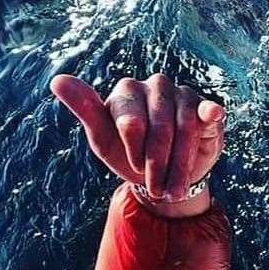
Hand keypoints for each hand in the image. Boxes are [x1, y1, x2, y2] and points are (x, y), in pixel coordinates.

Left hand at [50, 73, 224, 216]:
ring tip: (174, 189)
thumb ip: (84, 110)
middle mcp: (155, 86)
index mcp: (127, 91)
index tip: (133, 168)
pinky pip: (208, 110)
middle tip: (157, 189)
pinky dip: (210, 113)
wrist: (163, 175)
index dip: (135, 149)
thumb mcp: (103, 139)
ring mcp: (182, 95)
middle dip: (158, 163)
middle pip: (159, 126)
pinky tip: (211, 115)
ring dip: (180, 164)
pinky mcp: (206, 108)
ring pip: (184, 127)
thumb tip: (57, 80)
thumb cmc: (128, 154)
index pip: (131, 120)